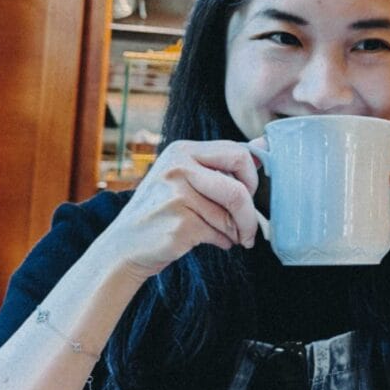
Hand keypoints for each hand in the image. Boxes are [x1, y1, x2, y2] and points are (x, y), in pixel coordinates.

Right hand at [101, 139, 261, 281]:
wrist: (124, 245)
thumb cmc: (163, 210)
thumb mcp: (184, 176)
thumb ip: (220, 164)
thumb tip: (265, 144)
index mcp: (183, 150)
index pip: (238, 154)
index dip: (252, 178)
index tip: (249, 194)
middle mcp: (178, 168)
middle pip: (239, 189)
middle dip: (251, 213)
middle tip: (250, 227)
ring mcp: (176, 196)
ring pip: (230, 217)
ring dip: (235, 232)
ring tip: (226, 236)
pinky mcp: (179, 224)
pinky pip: (219, 234)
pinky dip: (224, 242)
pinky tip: (214, 242)